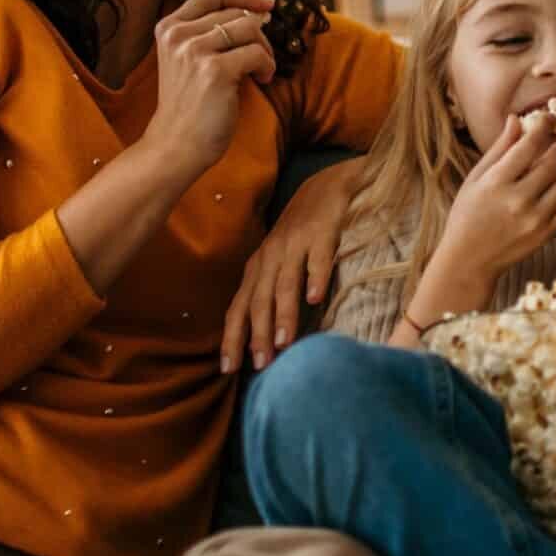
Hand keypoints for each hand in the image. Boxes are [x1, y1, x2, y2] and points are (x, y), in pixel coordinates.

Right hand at [138, 0, 275, 178]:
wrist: (175, 146)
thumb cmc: (190, 106)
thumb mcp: (188, 59)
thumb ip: (212, 33)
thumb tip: (261, 11)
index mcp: (169, 27)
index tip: (267, 4)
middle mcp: (178, 34)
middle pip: (237, 13)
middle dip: (259, 34)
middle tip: (262, 59)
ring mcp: (194, 51)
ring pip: (250, 29)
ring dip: (266, 50)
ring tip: (261, 72)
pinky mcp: (214, 71)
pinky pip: (257, 53)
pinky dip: (268, 67)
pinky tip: (262, 81)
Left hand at [222, 157, 361, 372]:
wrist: (327, 185)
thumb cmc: (300, 233)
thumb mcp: (278, 263)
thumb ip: (270, 296)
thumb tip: (263, 342)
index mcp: (258, 268)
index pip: (238, 308)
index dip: (232, 338)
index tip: (228, 369)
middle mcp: (270, 257)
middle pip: (258, 300)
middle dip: (258, 334)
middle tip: (261, 365)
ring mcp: (295, 244)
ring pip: (285, 283)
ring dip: (283, 313)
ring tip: (285, 343)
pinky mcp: (322, 232)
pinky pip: (317, 257)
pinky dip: (315, 277)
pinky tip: (316, 299)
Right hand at [431, 113, 555, 289]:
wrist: (469, 260)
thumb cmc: (467, 215)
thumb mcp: (475, 178)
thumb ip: (499, 148)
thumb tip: (517, 119)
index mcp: (496, 183)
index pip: (528, 146)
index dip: (543, 126)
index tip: (549, 116)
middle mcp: (518, 200)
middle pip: (554, 162)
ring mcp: (535, 219)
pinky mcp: (546, 234)